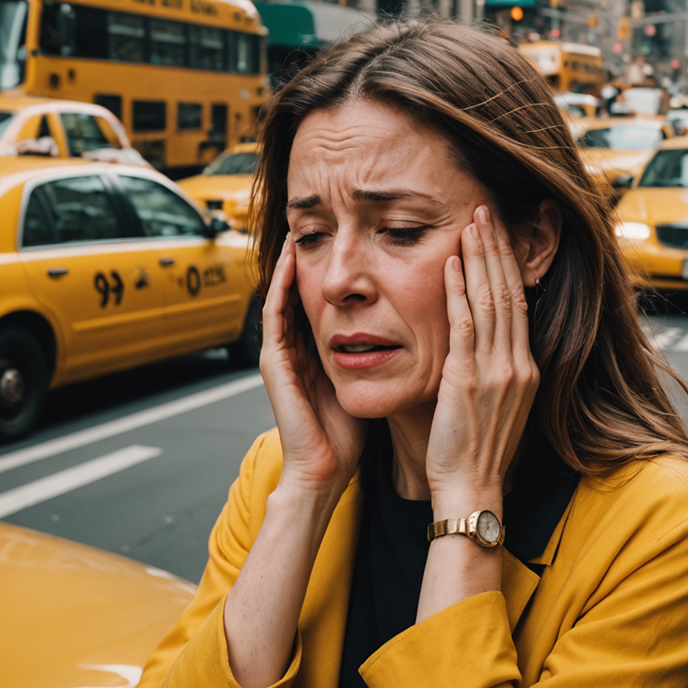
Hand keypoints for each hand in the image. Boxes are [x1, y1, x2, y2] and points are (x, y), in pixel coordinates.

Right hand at [260, 235, 366, 495]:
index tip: (353, 236)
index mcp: (318, 348)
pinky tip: (290, 258)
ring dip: (290, 259)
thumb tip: (415, 325)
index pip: (325, 297)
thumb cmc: (349, 431)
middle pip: (300, 288)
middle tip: (321, 219)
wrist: (326, 469)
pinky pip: (274, 312)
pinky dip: (280, 283)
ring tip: (300, 226)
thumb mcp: (369, 378)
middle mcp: (296, 345)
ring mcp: (281, 352)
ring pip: (283, 292)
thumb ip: (380, 351)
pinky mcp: (273, 360)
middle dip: (311, 256)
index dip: (335, 266)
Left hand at [426, 206, 538, 506]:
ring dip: (479, 259)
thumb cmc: (477, 450)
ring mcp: (496, 371)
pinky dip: (457, 292)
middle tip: (485, 212)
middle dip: (496, 249)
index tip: (498, 234)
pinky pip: (464, 326)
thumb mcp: (499, 403)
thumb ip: (496, 368)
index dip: (508, 265)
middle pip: (508, 292)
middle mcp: (517, 364)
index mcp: (526, 368)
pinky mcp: (468, 380)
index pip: (518, 302)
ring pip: (490, 301)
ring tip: (471, 224)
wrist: (472, 488)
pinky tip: (448, 265)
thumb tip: (486, 338)